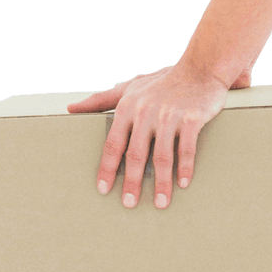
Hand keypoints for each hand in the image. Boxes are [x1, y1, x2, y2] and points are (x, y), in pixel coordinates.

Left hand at [67, 61, 230, 208]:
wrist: (201, 67)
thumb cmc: (163, 80)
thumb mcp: (130, 88)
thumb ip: (101, 100)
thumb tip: (70, 108)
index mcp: (129, 106)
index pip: (113, 143)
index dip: (106, 168)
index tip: (103, 189)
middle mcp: (147, 112)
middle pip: (136, 154)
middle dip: (131, 182)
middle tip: (129, 203)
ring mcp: (170, 116)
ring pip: (162, 156)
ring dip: (160, 183)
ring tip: (160, 203)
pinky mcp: (192, 118)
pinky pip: (187, 149)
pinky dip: (185, 168)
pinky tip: (182, 183)